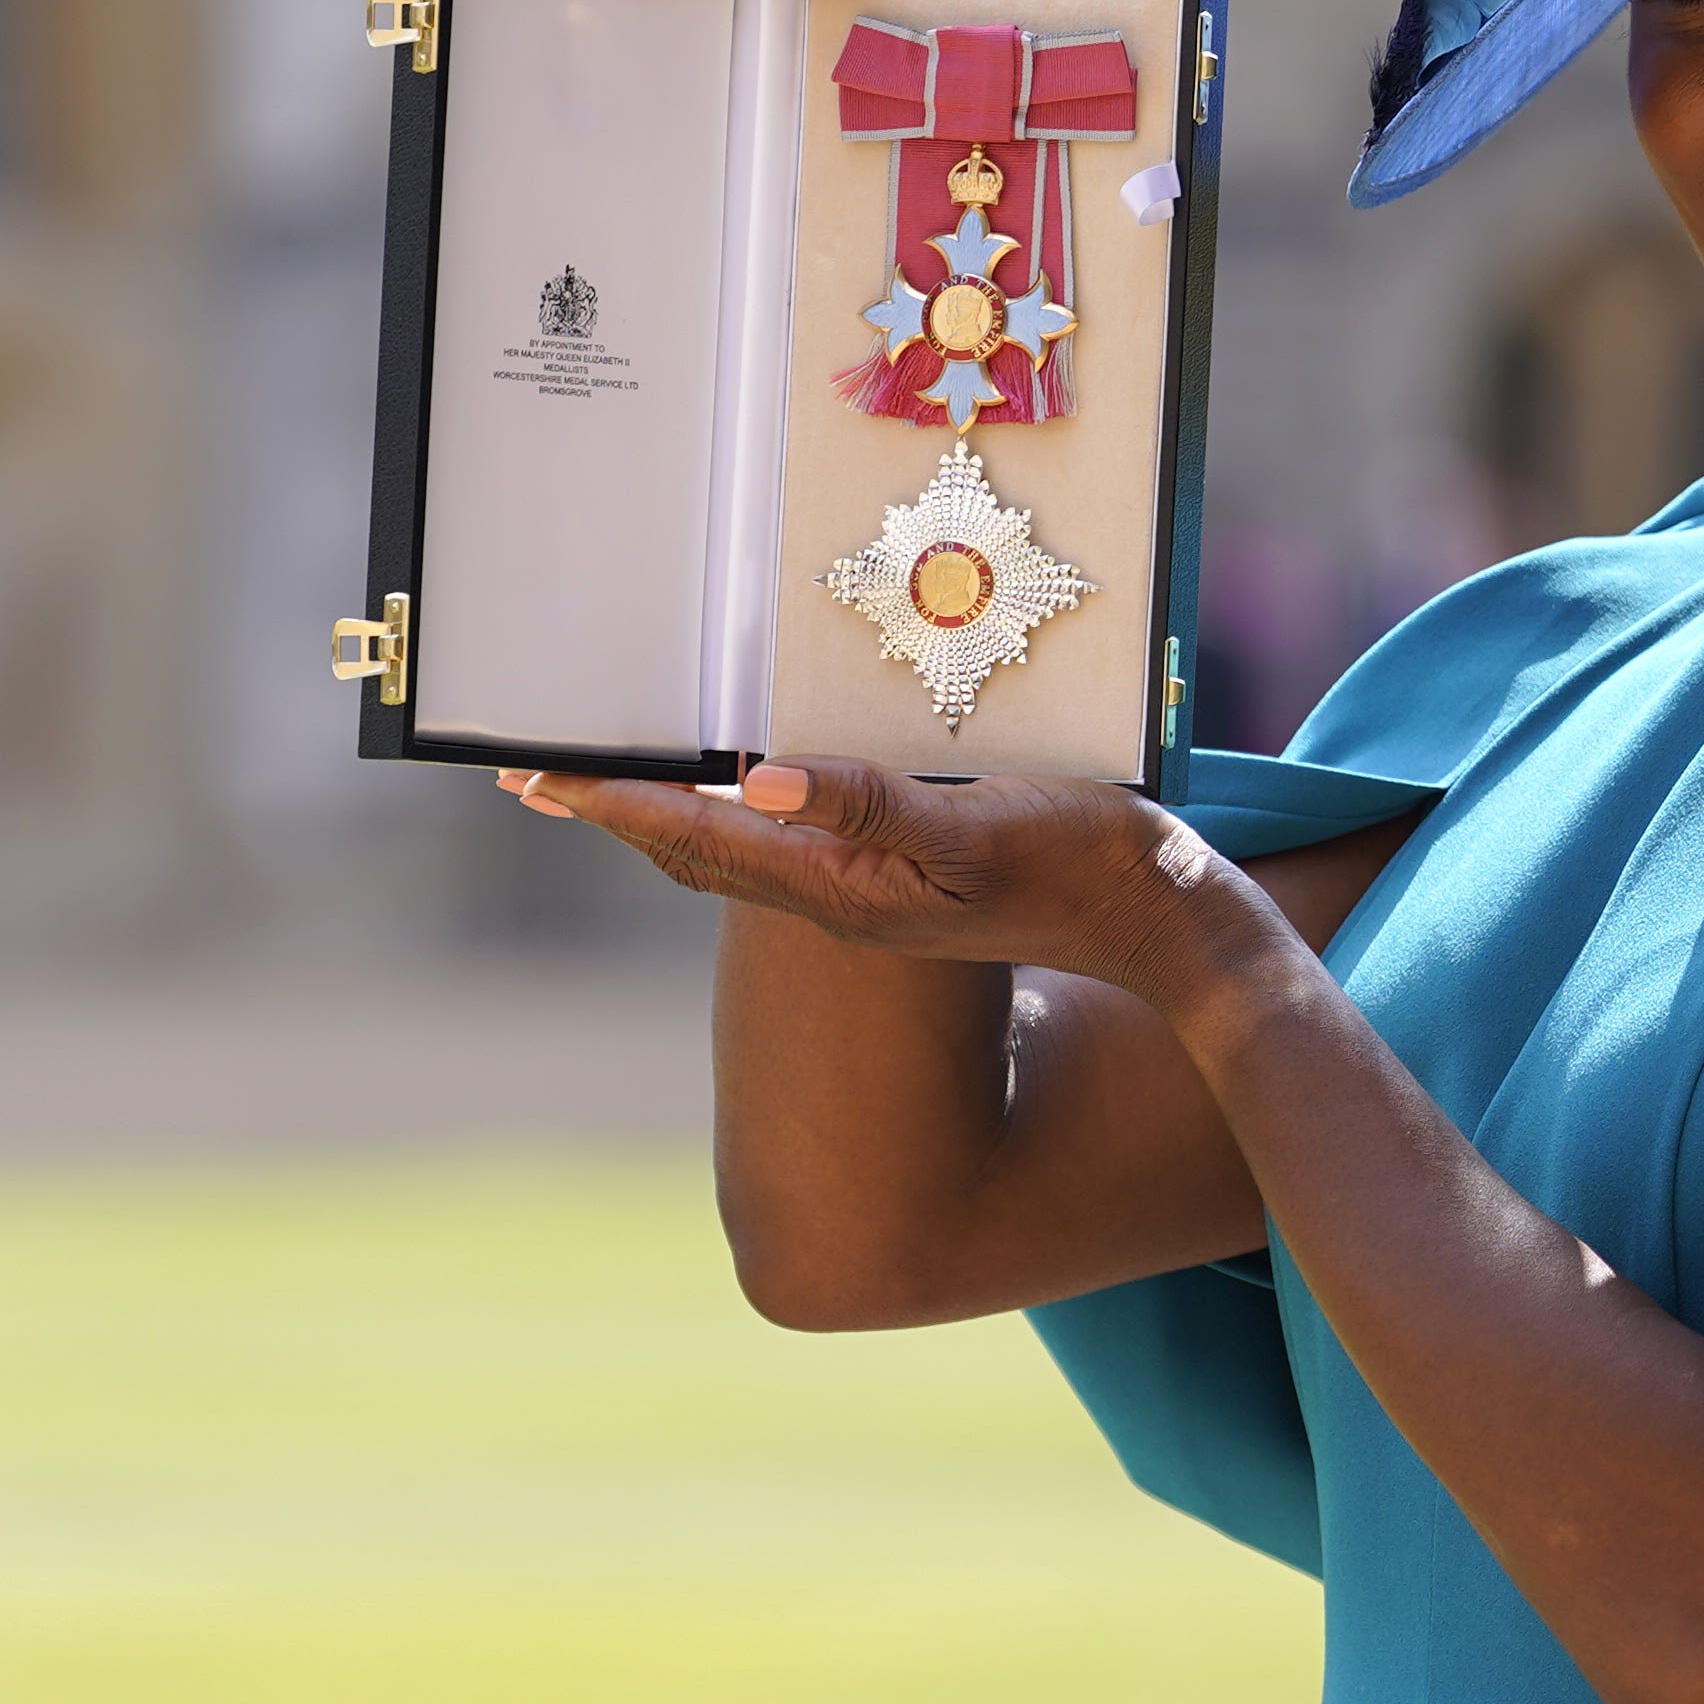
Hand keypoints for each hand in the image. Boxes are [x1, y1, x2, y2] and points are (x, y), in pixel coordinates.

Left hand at [501, 751, 1287, 1015]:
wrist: (1167, 928)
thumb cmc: (1085, 867)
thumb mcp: (980, 826)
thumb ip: (872, 805)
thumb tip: (753, 780)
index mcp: (843, 887)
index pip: (697, 837)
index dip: (612, 803)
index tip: (535, 775)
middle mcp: (842, 899)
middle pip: (697, 856)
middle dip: (616, 814)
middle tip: (538, 778)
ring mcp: (874, 898)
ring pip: (738, 857)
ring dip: (667, 819)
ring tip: (614, 787)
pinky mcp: (909, 885)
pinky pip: (792, 851)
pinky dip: (738, 817)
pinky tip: (749, 795)